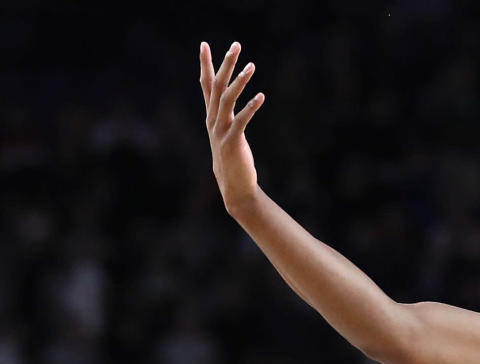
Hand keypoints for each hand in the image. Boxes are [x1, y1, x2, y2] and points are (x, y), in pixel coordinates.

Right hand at [199, 42, 264, 211]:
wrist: (234, 187)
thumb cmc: (233, 160)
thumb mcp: (228, 133)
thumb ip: (228, 116)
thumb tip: (230, 100)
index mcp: (211, 117)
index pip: (206, 85)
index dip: (205, 65)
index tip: (204, 44)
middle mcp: (212, 120)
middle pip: (216, 86)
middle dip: (225, 64)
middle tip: (236, 45)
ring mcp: (220, 131)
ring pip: (227, 100)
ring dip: (239, 81)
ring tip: (251, 66)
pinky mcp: (232, 142)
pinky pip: (241, 120)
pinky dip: (250, 107)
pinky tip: (261, 96)